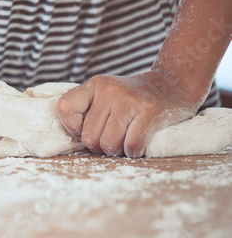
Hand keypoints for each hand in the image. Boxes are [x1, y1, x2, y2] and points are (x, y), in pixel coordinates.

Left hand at [57, 70, 200, 156]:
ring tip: (125, 140)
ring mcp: (130, 101)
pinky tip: (138, 143)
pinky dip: (133, 152)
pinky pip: (131, 146)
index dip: (73, 128)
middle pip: (89, 137)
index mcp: (94, 85)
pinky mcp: (149, 113)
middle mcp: (110, 90)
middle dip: (100, 146)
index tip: (86, 130)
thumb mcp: (105, 94)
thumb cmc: (132, 99)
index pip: (64, 108)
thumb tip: (74, 140)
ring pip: (108, 144)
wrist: (173, 85)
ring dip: (117, 151)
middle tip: (112, 139)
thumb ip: (87, 111)